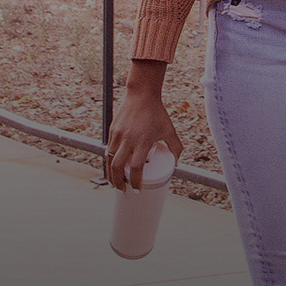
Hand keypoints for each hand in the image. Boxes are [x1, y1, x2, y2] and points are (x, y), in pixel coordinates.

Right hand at [106, 65, 182, 187]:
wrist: (141, 94)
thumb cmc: (157, 113)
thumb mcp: (169, 130)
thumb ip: (175, 147)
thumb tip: (176, 163)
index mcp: (143, 141)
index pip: (137, 167)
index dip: (136, 181)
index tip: (138, 190)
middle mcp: (128, 139)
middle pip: (118, 167)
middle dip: (119, 182)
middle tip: (123, 190)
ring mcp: (118, 134)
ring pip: (109, 159)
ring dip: (111, 174)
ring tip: (115, 183)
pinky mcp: (112, 130)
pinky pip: (108, 150)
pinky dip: (109, 161)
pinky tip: (113, 167)